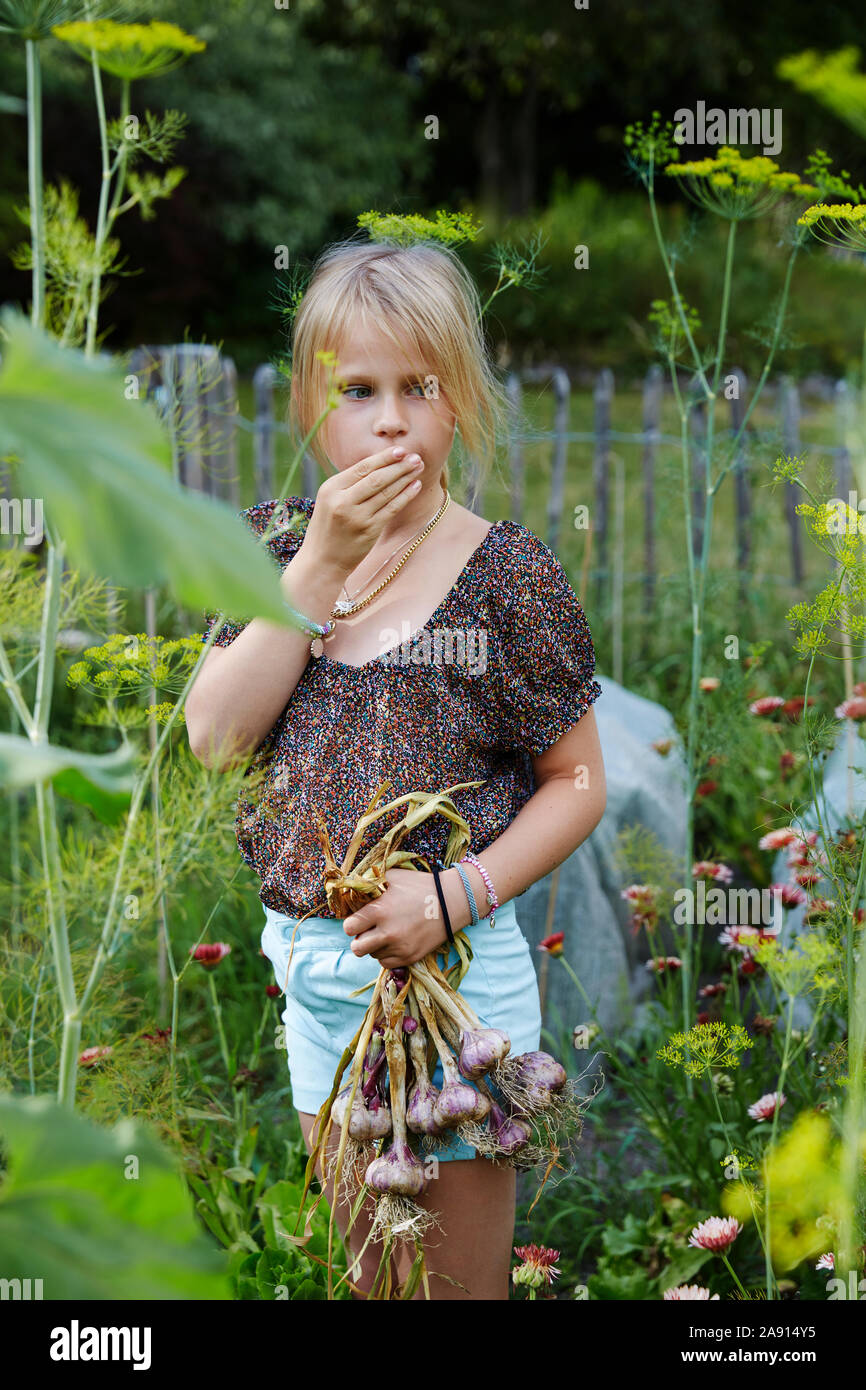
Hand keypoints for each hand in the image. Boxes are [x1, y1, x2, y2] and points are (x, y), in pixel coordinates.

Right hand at [299, 444, 425, 576]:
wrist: (321, 561)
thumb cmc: (328, 528)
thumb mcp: (329, 500)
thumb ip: (349, 484)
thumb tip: (380, 464)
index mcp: (330, 488)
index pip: (362, 468)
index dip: (383, 458)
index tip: (400, 450)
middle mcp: (342, 501)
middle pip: (376, 478)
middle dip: (398, 466)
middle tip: (415, 457)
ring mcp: (357, 517)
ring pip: (386, 492)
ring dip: (405, 478)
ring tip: (418, 467)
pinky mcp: (369, 531)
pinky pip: (391, 509)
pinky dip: (405, 496)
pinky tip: (415, 486)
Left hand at [342, 866, 469, 968]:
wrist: (451, 902)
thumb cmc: (420, 885)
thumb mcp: (393, 877)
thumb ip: (371, 882)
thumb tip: (353, 888)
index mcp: (379, 911)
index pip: (348, 927)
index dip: (351, 923)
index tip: (358, 919)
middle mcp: (388, 933)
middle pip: (357, 948)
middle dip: (359, 938)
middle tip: (368, 930)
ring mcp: (399, 948)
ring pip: (372, 956)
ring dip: (375, 946)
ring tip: (386, 933)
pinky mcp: (410, 957)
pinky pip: (386, 963)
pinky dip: (387, 954)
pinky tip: (394, 942)